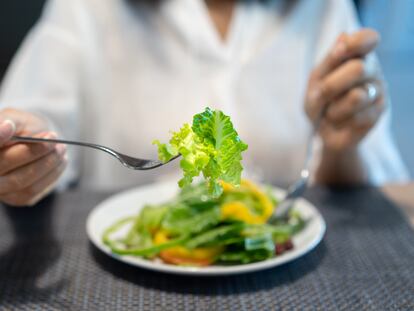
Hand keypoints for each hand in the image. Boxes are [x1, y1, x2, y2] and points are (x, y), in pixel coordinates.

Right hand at [0, 108, 66, 205]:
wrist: (34, 143)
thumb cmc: (21, 128)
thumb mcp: (16, 118)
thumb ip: (11, 121)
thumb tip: (7, 125)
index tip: (9, 125)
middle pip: (4, 163)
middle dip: (32, 151)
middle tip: (53, 139)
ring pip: (20, 180)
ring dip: (46, 163)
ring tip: (61, 148)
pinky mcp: (15, 198)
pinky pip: (32, 190)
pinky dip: (51, 174)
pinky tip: (60, 161)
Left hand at [305, 29, 384, 151]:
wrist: (322, 132)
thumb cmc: (319, 101)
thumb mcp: (315, 82)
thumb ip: (328, 63)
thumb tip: (343, 37)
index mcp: (355, 55)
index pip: (368, 38)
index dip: (355, 43)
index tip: (337, 52)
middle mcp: (371, 69)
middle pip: (358, 69)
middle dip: (331, 86)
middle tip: (319, 97)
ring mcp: (378, 90)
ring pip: (357, 96)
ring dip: (334, 108)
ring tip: (331, 111)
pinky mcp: (378, 112)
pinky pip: (357, 118)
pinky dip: (341, 122)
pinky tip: (341, 121)